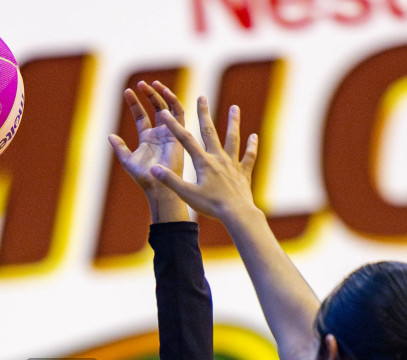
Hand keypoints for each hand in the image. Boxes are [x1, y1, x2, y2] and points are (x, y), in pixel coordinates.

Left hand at [107, 81, 190, 222]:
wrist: (160, 185)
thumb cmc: (144, 177)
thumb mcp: (127, 160)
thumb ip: (119, 148)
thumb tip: (109, 136)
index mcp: (147, 138)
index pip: (141, 115)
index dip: (134, 103)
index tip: (127, 91)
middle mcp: (159, 133)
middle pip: (155, 107)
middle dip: (149, 94)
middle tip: (141, 83)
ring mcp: (170, 132)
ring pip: (168, 108)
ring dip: (161, 95)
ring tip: (153, 84)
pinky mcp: (179, 134)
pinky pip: (179, 115)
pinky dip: (174, 103)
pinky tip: (164, 94)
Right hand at [150, 95, 259, 228]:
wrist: (237, 214)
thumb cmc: (211, 206)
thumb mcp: (187, 194)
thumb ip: (170, 180)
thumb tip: (153, 168)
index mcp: (203, 163)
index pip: (186, 140)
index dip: (174, 126)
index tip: (165, 113)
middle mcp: (218, 159)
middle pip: (210, 132)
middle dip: (204, 114)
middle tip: (201, 97)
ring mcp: (232, 164)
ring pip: (233, 139)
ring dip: (233, 123)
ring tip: (234, 108)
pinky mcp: (244, 173)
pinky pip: (248, 157)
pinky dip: (251, 146)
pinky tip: (254, 136)